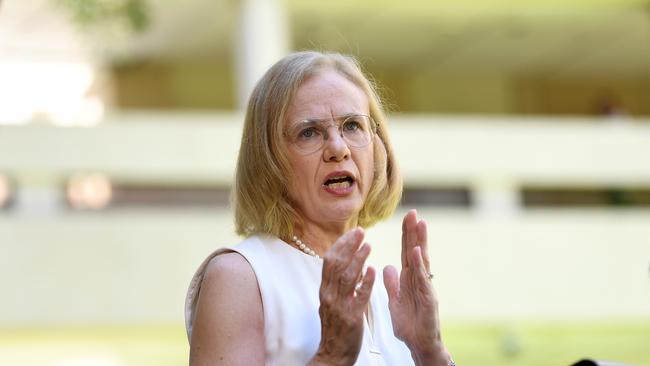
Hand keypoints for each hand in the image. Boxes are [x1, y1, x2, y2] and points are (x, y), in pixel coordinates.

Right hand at [309, 228, 375, 365]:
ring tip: (369, 245)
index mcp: (325, 290)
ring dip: (358, 259)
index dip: (341, 244)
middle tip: (362, 232)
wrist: (333, 355)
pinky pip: (359, 296)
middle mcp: (329, 295)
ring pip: (347, 277)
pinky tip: (373, 270)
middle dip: (349, 246)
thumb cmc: (335, 328)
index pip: (329, 261)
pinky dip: (365, 282)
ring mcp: (339, 306)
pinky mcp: (352, 318)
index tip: (353, 233)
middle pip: (336, 264)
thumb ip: (337, 284)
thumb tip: (346, 263)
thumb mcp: (331, 302)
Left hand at [383, 210, 449, 365]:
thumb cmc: (410, 325)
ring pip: (421, 261)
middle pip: (415, 251)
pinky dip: (419, 265)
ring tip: (420, 223)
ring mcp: (425, 288)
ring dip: (420, 241)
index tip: (406, 217)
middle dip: (414, 232)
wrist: (420, 345)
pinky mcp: (428, 299)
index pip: (407, 252)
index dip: (406, 235)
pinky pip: (422, 279)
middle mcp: (419, 280)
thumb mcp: (395, 301)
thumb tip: (387, 267)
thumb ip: (392, 284)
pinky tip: (416, 251)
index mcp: (409, 279)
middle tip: (412, 212)